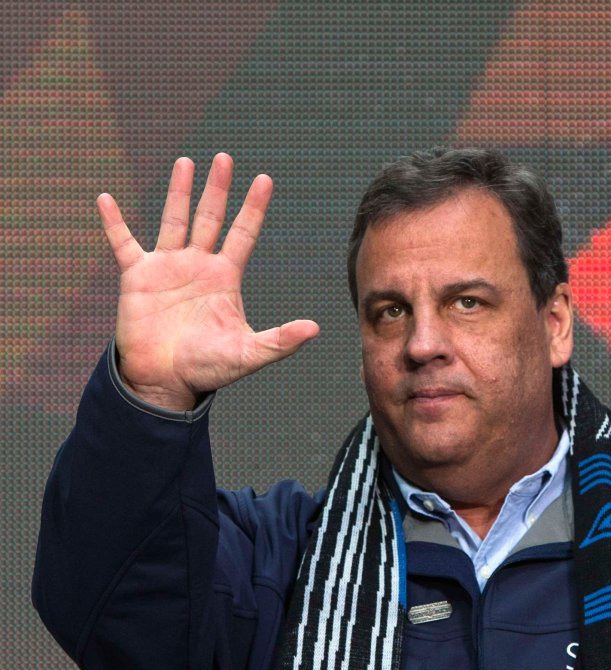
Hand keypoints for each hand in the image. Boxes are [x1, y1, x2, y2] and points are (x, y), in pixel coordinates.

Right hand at [97, 153, 319, 410]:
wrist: (165, 380)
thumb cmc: (207, 369)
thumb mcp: (248, 354)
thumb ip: (280, 340)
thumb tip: (315, 328)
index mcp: (224, 278)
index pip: (243, 234)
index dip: (253, 207)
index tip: (265, 179)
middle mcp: (198, 266)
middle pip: (210, 218)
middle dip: (217, 189)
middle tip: (224, 158)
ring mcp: (167, 267)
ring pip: (174, 220)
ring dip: (179, 191)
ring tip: (186, 162)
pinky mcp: (137, 276)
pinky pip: (123, 242)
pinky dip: (114, 222)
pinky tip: (105, 199)